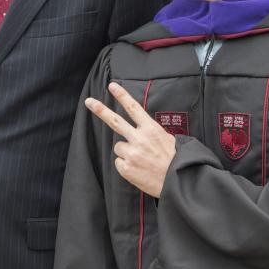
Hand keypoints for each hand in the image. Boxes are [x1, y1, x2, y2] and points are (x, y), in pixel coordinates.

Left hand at [85, 82, 175, 197]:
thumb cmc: (175, 161)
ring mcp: (131, 154)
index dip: (122, 96)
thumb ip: (151, 132)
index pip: (133, 108)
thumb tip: (141, 129)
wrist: (179, 183)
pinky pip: (119, 162)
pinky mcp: (125, 168)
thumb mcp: (169, 140)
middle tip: (89, 101)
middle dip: (100, 110)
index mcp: (151, 129)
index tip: (112, 86)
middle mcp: (139, 139)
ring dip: (126, 151)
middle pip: (115, 121)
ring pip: (119, 147)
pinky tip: (139, 169)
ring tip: (141, 160)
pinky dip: (126, 166)